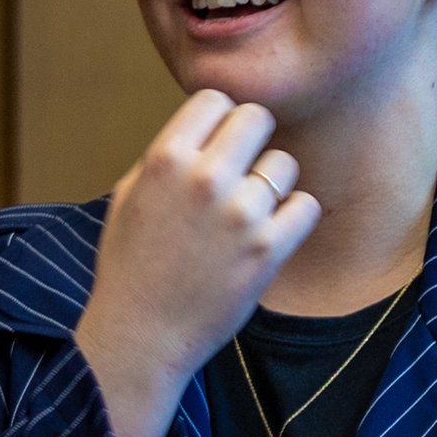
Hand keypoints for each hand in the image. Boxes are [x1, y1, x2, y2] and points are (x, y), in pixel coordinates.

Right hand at [75, 91, 319, 436]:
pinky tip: (271, 234)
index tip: (216, 146)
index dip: (219, 121)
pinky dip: (293, 218)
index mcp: (164, 159)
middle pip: (257, 118)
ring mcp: (239, 214)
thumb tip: (208, 125)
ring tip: (249, 214)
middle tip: (241, 174)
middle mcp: (203, 178)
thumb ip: (167, 155)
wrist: (141, 336)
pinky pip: (306, 206)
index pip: (215, 99)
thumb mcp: (130, 196)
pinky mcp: (268, 249)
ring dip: (272, 185)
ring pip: (284, 164)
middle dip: (252, 142)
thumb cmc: (131, 267)